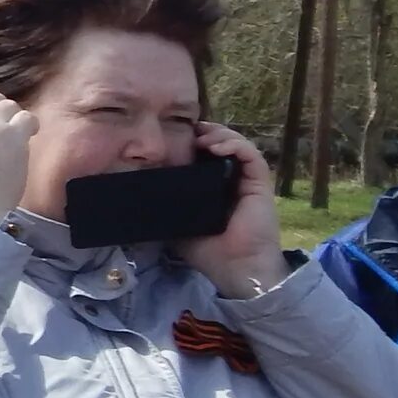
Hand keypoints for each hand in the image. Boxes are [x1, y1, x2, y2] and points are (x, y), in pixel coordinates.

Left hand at [175, 122, 287, 298]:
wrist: (234, 266)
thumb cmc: (206, 248)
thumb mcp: (176, 221)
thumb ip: (163, 204)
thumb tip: (136, 190)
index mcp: (211, 186)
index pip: (203, 154)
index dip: (191, 141)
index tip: (172, 136)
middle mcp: (230, 178)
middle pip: (220, 143)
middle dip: (204, 132)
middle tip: (186, 130)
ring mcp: (246, 179)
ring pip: (236, 143)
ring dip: (219, 135)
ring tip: (200, 138)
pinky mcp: (260, 182)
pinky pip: (251, 155)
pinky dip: (235, 145)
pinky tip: (217, 147)